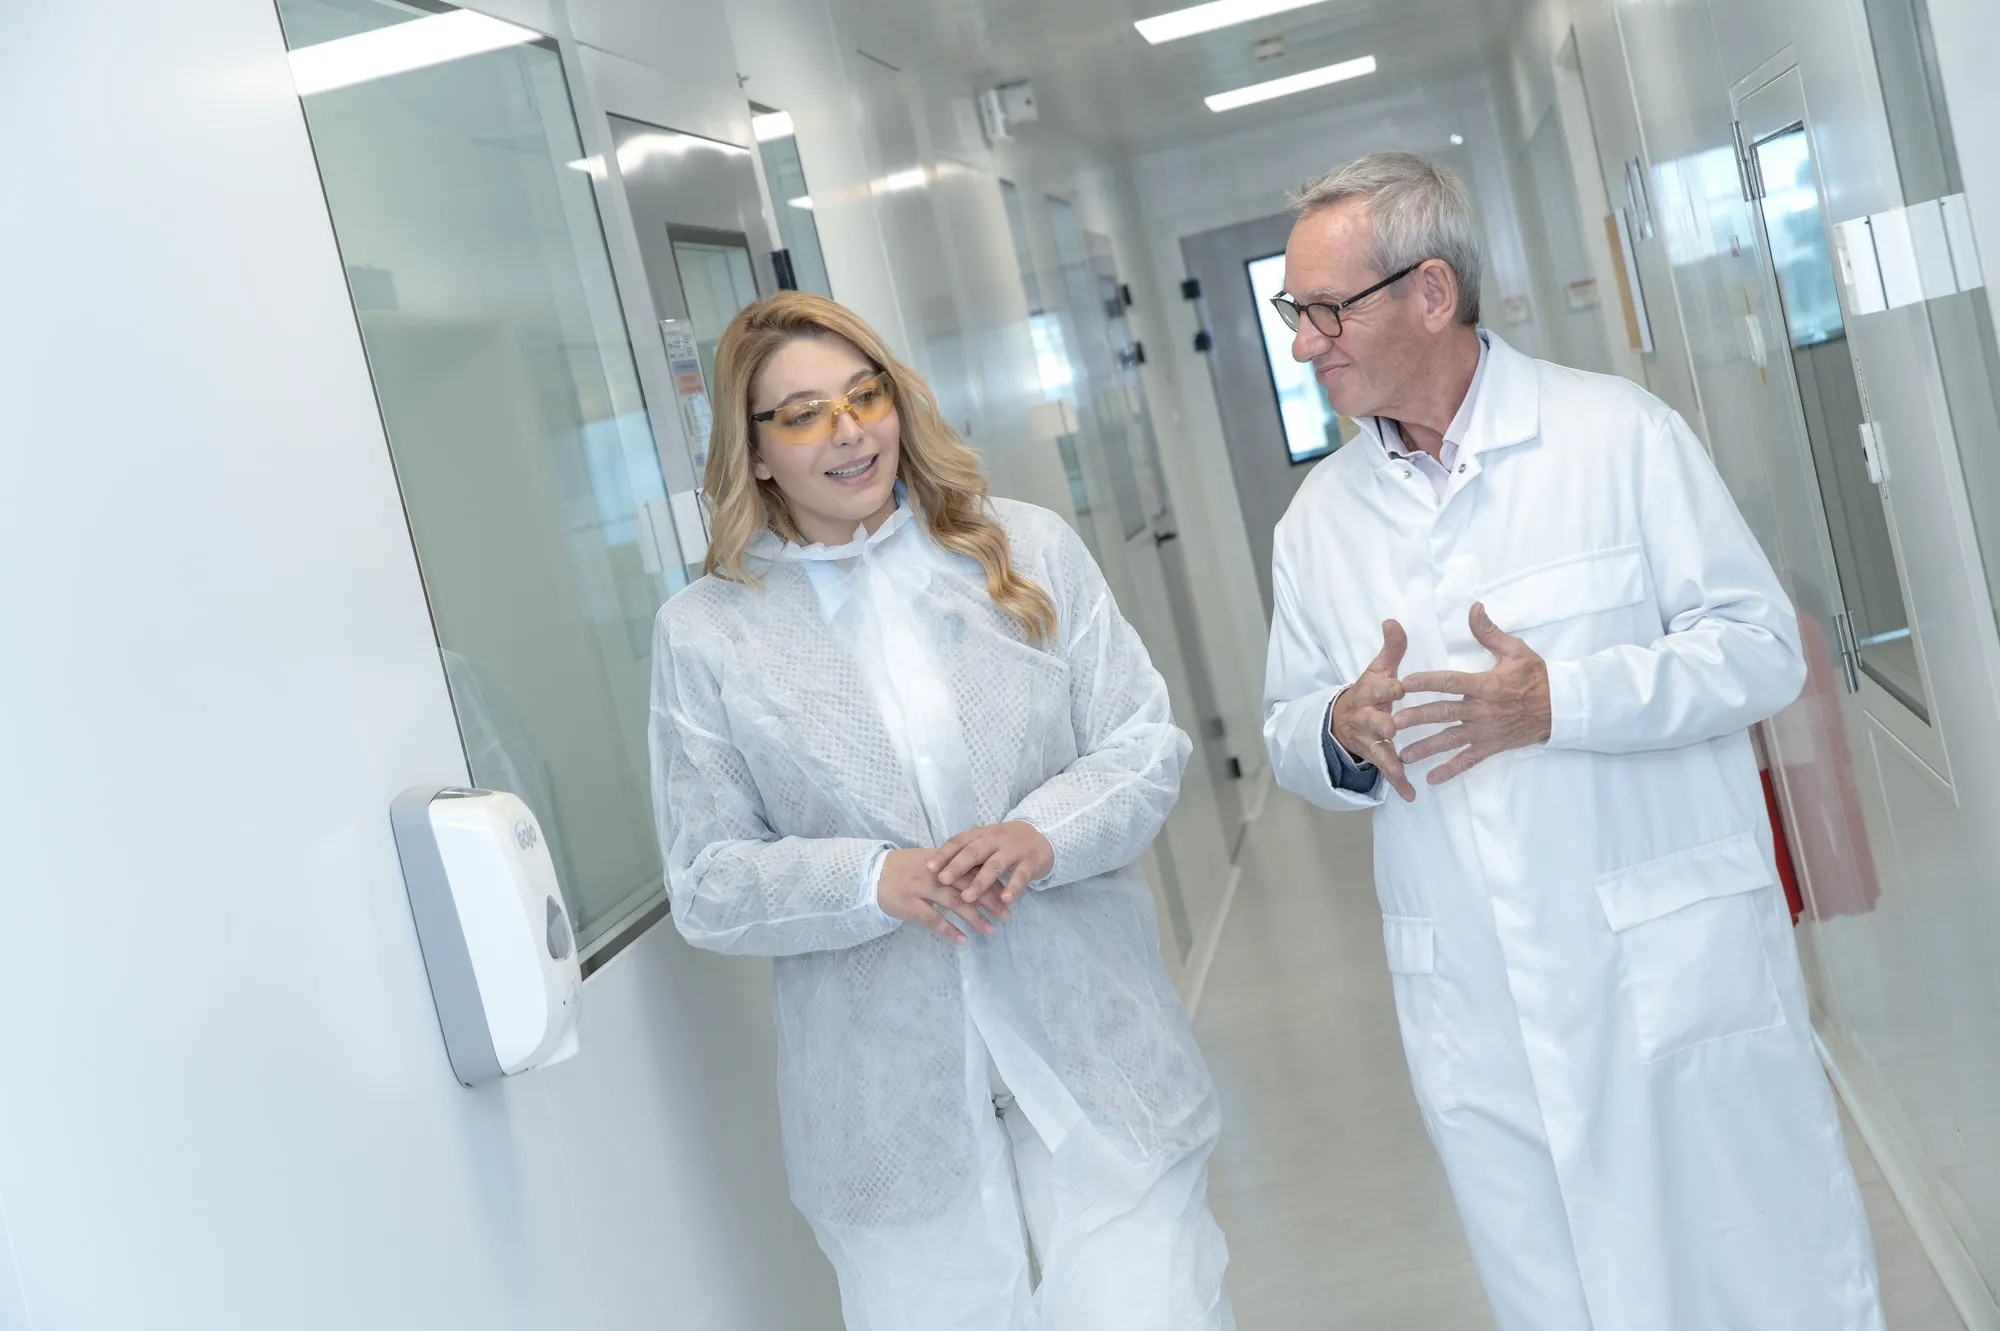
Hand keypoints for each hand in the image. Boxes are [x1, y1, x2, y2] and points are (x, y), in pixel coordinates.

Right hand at [877, 848, 1008, 943]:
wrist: (872, 872)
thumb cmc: (906, 869)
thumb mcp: (932, 863)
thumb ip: (954, 868)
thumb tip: (982, 879)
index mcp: (944, 860)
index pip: (974, 869)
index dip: (993, 882)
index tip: (1010, 895)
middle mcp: (935, 873)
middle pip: (969, 886)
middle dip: (990, 901)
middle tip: (1006, 915)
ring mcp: (921, 888)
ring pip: (954, 902)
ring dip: (974, 918)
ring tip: (990, 930)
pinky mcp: (909, 904)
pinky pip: (933, 919)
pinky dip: (949, 930)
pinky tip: (962, 940)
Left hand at [930, 821, 1054, 907]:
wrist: (1042, 837)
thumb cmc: (1006, 844)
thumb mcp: (986, 843)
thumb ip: (966, 853)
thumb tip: (936, 869)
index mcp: (981, 834)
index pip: (959, 841)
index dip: (944, 854)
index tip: (928, 868)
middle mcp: (996, 839)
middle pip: (974, 851)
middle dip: (957, 866)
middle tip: (943, 880)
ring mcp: (1014, 851)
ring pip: (994, 866)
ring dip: (980, 882)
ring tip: (967, 898)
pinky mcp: (1031, 863)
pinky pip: (1021, 876)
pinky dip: (1013, 888)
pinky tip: (1005, 900)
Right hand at [1331, 620, 1415, 801]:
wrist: (1343, 720)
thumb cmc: (1371, 691)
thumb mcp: (1378, 669)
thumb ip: (1391, 648)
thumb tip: (1393, 619)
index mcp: (1371, 692)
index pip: (1380, 688)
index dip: (1389, 688)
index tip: (1400, 687)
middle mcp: (1367, 717)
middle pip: (1373, 721)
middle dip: (1381, 725)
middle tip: (1391, 728)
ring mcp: (1369, 739)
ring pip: (1378, 749)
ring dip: (1388, 757)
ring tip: (1401, 767)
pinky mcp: (1375, 756)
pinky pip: (1386, 771)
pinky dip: (1397, 783)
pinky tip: (1410, 795)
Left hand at [1396, 603, 1550, 783]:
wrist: (1562, 707)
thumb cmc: (1536, 676)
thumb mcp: (1515, 649)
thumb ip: (1489, 631)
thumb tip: (1474, 607)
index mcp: (1486, 685)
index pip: (1451, 682)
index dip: (1426, 682)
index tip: (1403, 683)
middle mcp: (1483, 710)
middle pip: (1444, 713)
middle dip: (1417, 718)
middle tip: (1391, 723)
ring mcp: (1487, 732)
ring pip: (1451, 740)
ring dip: (1426, 748)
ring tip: (1402, 756)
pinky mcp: (1492, 747)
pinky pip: (1469, 761)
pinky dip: (1450, 771)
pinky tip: (1431, 779)